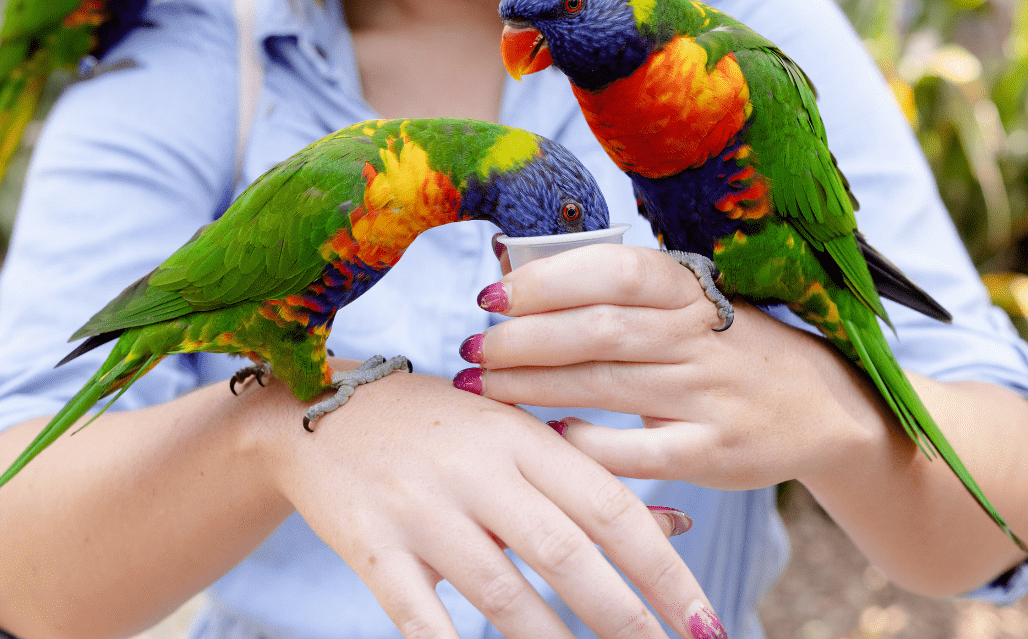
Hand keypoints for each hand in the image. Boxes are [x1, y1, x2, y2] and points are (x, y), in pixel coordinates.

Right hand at [248, 364, 724, 638]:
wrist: (321, 408)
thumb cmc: (435, 424)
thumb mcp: (513, 431)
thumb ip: (588, 473)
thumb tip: (677, 523)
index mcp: (519, 435)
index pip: (608, 505)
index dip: (663, 566)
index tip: (707, 619)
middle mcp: (477, 469)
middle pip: (566, 552)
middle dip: (627, 619)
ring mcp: (422, 508)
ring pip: (502, 593)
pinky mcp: (372, 545)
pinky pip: (419, 616)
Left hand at [458, 243, 888, 491]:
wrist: (819, 406)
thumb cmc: (727, 345)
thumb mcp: (689, 303)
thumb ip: (620, 295)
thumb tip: (519, 283)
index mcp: (690, 287)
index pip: (614, 270)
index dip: (548, 280)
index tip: (490, 295)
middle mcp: (700, 335)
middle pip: (598, 328)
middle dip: (523, 338)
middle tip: (470, 347)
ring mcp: (710, 393)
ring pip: (606, 384)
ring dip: (532, 384)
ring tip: (480, 386)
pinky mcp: (714, 452)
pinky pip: (638, 450)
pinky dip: (587, 442)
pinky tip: (546, 435)